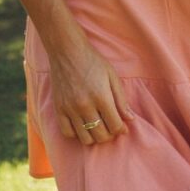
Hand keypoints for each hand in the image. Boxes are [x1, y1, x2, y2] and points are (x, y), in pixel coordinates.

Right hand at [48, 30, 134, 144]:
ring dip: (95, 137)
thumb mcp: (112, 76)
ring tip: (98, 127)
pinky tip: (82, 126)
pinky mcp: (59, 109)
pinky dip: (77, 134)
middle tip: (111, 126)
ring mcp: (70, 109)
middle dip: (110, 134)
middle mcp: (85, 106)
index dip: (122, 129)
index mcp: (101, 97)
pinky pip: (67, 133)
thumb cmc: (93, 61)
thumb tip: (130, 119)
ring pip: (85, 138)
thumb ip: (121, 100)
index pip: (115, 126)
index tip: (122, 126)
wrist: (67, 51)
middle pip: (101, 135)